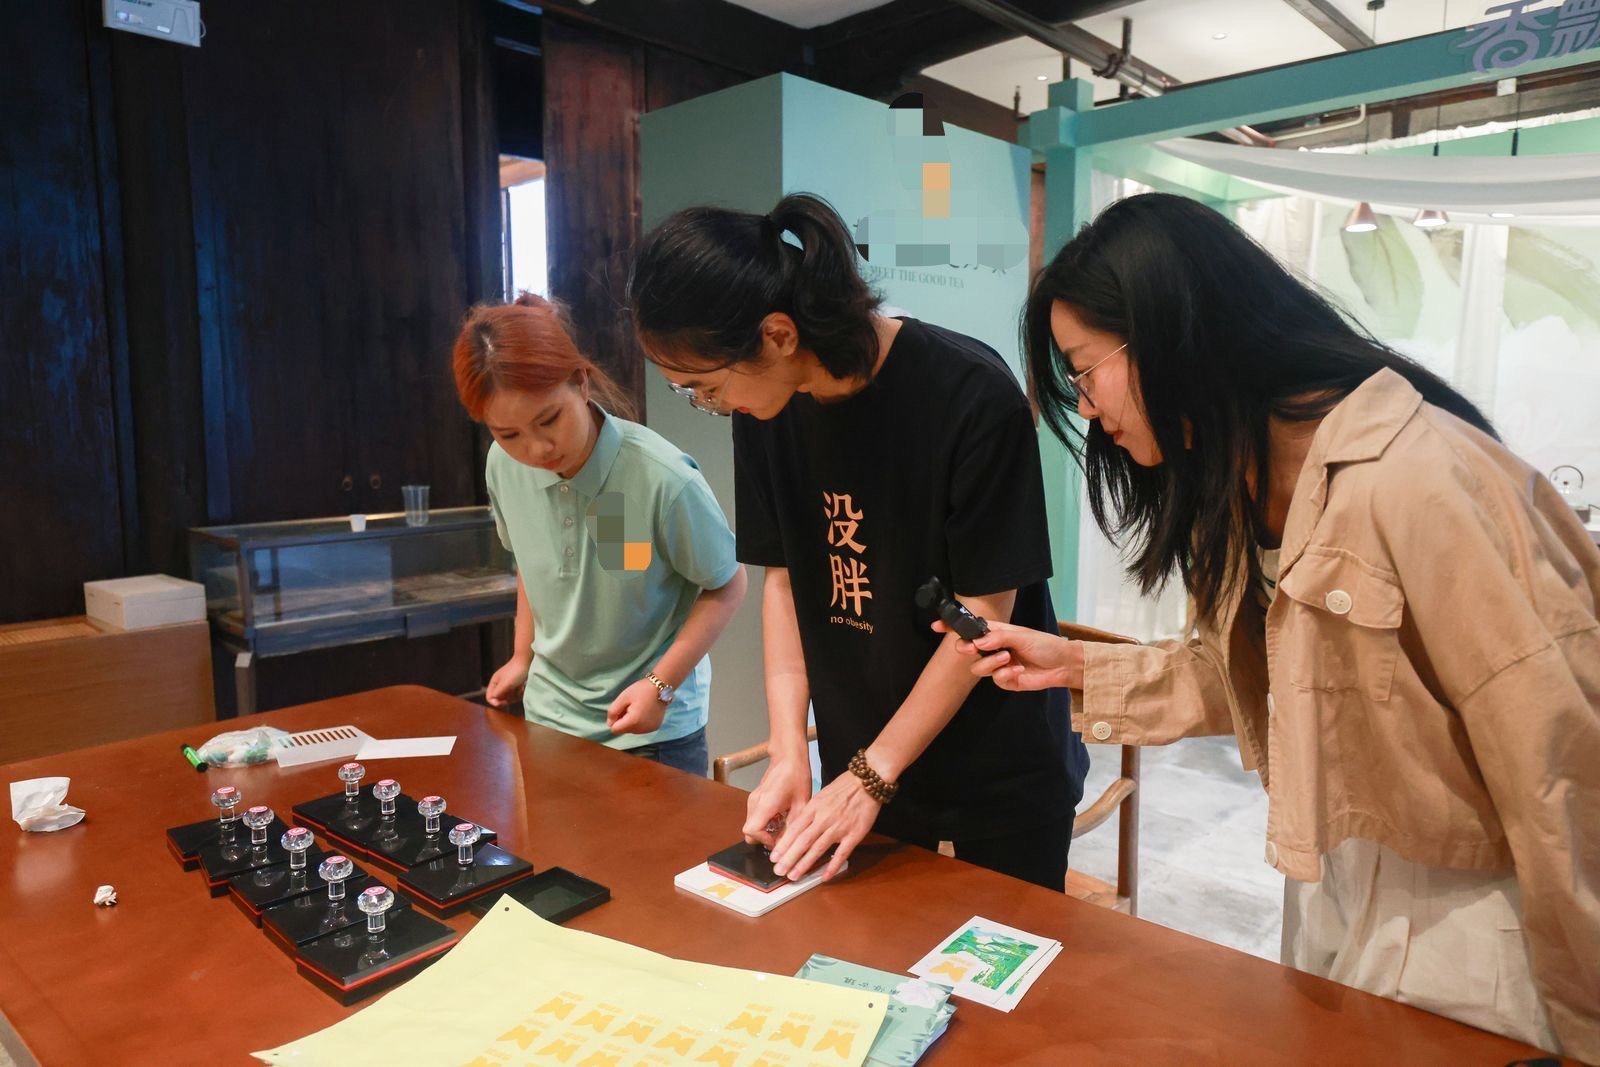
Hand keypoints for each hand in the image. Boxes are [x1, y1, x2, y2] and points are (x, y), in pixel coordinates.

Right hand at [485, 656, 531, 707]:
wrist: (527, 661)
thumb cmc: (516, 671)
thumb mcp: (505, 684)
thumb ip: (498, 693)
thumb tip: (493, 701)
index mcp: (494, 683)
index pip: (490, 697)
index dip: (495, 702)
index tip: (505, 702)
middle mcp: (500, 684)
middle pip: (500, 699)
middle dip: (508, 699)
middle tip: (514, 694)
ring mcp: (508, 684)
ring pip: (509, 697)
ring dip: (515, 696)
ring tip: (520, 689)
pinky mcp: (516, 684)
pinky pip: (516, 694)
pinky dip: (520, 692)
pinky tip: (523, 688)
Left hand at [607, 678, 666, 734]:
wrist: (661, 687)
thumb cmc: (641, 690)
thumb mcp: (623, 697)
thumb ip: (613, 711)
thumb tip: (610, 723)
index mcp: (633, 722)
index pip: (615, 729)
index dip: (615, 719)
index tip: (622, 709)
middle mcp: (642, 729)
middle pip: (624, 730)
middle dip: (624, 720)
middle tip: (630, 706)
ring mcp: (649, 729)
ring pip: (633, 730)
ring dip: (632, 722)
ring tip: (639, 708)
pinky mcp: (655, 727)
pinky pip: (641, 729)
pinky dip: (640, 722)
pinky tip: (645, 712)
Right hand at [742, 755, 812, 848]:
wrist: (788, 757)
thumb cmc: (797, 776)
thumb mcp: (802, 804)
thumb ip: (793, 826)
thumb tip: (788, 845)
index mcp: (764, 804)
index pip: (751, 831)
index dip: (764, 840)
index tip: (778, 840)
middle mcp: (754, 803)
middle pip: (749, 832)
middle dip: (764, 838)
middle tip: (781, 835)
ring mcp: (752, 800)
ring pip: (751, 825)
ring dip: (765, 831)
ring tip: (783, 825)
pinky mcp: (754, 799)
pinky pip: (755, 818)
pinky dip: (764, 823)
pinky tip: (780, 817)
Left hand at [769, 770, 881, 882]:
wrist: (866, 782)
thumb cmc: (843, 788)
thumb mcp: (821, 796)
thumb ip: (810, 812)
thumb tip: (797, 828)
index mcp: (814, 808)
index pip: (795, 829)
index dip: (783, 845)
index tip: (774, 857)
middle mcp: (824, 819)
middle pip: (803, 841)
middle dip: (789, 858)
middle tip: (779, 871)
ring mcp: (839, 828)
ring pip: (818, 848)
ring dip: (805, 864)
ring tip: (794, 876)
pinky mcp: (854, 835)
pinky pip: (842, 853)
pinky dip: (833, 866)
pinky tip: (825, 877)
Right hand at [932, 619, 1083, 690]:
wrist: (1062, 664)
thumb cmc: (1043, 644)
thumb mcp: (1021, 635)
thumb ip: (998, 637)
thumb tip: (978, 642)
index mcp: (995, 633)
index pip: (970, 629)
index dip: (952, 627)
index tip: (936, 626)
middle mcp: (993, 649)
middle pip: (967, 649)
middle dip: (967, 649)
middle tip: (974, 648)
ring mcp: (998, 665)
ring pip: (978, 668)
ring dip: (992, 662)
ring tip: (1008, 658)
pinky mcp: (1005, 680)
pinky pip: (995, 679)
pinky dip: (1006, 674)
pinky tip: (1019, 670)